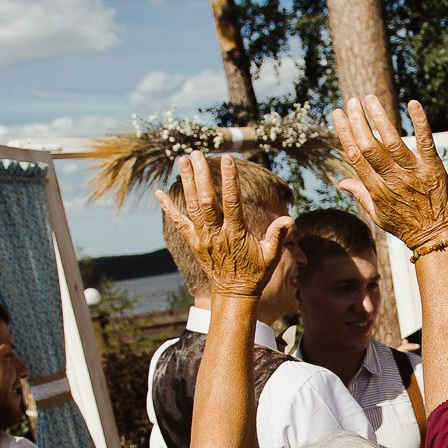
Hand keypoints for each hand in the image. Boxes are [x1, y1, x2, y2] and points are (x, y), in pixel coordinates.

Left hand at [155, 152, 291, 299]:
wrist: (234, 293)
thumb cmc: (256, 273)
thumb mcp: (272, 256)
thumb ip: (278, 236)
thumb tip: (288, 219)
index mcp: (235, 233)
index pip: (232, 202)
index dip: (230, 179)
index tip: (227, 158)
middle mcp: (216, 233)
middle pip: (206, 200)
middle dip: (201, 176)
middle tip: (196, 153)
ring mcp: (202, 237)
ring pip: (192, 206)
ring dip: (187, 182)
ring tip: (182, 160)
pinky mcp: (193, 242)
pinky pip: (179, 222)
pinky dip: (168, 207)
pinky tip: (159, 192)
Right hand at [328, 97, 447, 250]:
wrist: (436, 236)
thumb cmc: (405, 225)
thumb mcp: (378, 215)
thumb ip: (360, 195)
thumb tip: (341, 182)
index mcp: (376, 190)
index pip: (356, 157)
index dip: (345, 133)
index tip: (339, 114)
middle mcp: (393, 179)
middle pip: (370, 147)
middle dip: (359, 122)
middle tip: (352, 101)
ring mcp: (414, 173)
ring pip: (393, 142)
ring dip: (380, 118)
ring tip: (370, 98)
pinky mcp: (433, 168)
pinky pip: (425, 141)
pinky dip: (420, 122)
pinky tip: (413, 103)